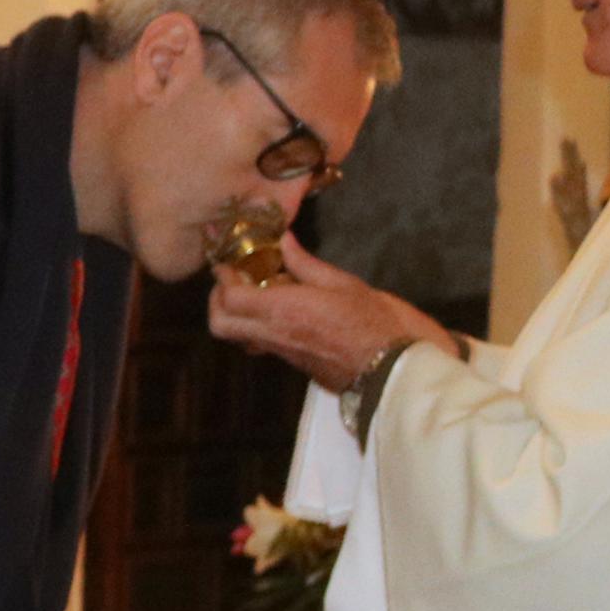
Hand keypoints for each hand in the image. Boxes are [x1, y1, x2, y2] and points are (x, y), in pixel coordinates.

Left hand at [204, 234, 447, 384]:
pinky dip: (256, 325)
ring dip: (235, 314)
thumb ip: (305, 265)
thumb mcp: (343, 284)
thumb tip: (283, 242)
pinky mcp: (292, 363)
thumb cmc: (375, 322)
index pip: (230, 299)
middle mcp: (274, 335)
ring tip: (255, 291)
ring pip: (237, 336)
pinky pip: (260, 343)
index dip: (222, 279)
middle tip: (231, 280)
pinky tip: (278, 307)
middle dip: (216, 302)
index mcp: (284, 311)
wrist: (393, 368)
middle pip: (220, 325)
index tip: (226, 264)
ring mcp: (281, 352)